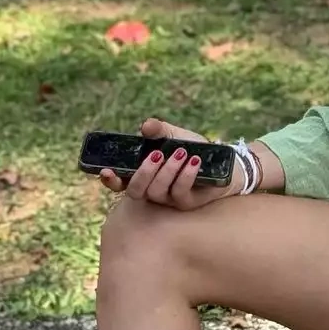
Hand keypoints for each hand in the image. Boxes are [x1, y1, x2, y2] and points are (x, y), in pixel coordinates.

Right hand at [98, 118, 242, 210]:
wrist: (222, 162)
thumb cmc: (193, 148)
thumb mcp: (175, 135)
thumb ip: (159, 131)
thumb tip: (145, 126)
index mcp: (145, 175)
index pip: (121, 182)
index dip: (111, 179)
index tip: (106, 170)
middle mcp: (153, 190)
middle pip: (135, 191)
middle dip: (143, 173)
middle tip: (156, 154)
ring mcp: (169, 199)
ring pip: (157, 192)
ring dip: (167, 171)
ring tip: (181, 152)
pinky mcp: (187, 203)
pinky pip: (180, 193)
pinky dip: (186, 175)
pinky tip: (194, 160)